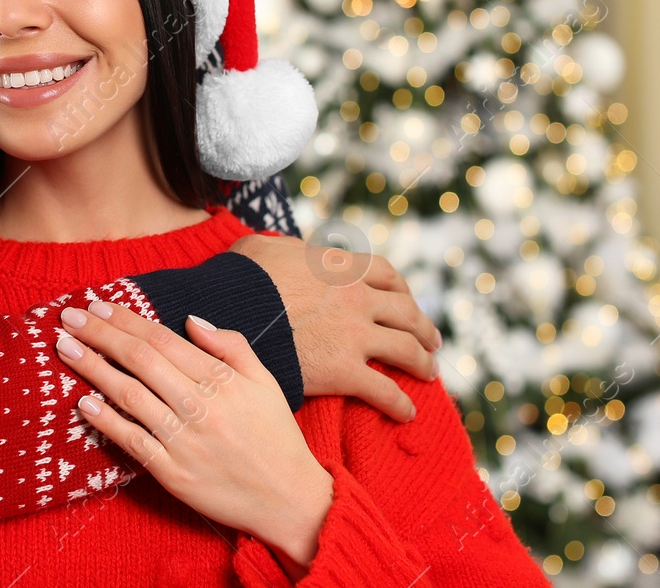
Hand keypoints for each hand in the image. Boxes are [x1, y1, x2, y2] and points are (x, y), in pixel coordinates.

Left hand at [56, 300, 333, 570]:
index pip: (163, 340)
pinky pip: (133, 442)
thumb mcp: (265, 382)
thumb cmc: (275, 436)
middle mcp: (201, 406)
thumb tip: (189, 320)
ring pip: (130, 396)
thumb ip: (231, 346)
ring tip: (64, 348)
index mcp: (223, 380)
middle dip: (101, 334)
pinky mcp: (174, 474)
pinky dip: (107, 421)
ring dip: (93, 368)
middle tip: (70, 317)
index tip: (99, 305)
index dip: (127, 320)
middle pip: (140, 361)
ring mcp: (185, 441)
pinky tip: (83, 402)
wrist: (290, 500)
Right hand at [230, 234, 440, 421]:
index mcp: (339, 267)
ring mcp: (354, 335)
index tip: (406, 298)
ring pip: (406, 349)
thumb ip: (287, 248)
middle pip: (406, 312)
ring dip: (423, 362)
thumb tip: (293, 251)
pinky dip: (401, 403)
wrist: (228, 312)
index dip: (402, 288)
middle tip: (431, 340)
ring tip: (430, 373)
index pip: (385, 273)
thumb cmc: (239, 279)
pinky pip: (385, 390)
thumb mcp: (263, 247)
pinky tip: (408, 413)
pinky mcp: (344, 371)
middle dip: (423, 327)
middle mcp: (356, 298)